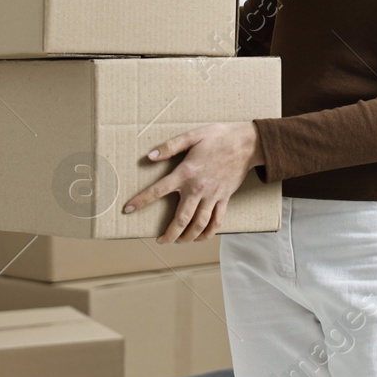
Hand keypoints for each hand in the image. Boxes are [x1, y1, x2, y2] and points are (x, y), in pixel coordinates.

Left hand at [123, 121, 264, 242]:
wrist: (248, 143)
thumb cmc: (219, 137)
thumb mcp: (193, 135)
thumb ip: (171, 146)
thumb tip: (150, 156)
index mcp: (187, 173)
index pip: (159, 190)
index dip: (142, 201)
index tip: (128, 210)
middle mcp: (199, 188)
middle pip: (182, 219)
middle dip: (169, 234)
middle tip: (160, 241)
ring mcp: (213, 196)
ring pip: (199, 224)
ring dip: (187, 237)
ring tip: (178, 241)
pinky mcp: (224, 198)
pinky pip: (217, 221)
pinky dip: (208, 233)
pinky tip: (200, 237)